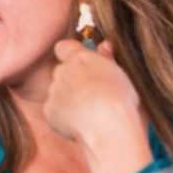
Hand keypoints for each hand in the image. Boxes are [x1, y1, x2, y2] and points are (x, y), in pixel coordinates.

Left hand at [44, 40, 150, 172]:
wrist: (109, 127)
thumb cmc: (123, 100)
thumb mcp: (123, 74)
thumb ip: (108, 58)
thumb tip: (104, 45)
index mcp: (81, 58)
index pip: (63, 47)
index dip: (70, 55)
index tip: (82, 65)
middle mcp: (63, 71)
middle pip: (62, 71)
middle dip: (72, 79)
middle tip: (92, 93)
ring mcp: (54, 91)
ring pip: (58, 91)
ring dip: (68, 97)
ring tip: (90, 111)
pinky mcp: (49, 110)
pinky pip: (54, 110)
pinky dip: (64, 115)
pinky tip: (81, 123)